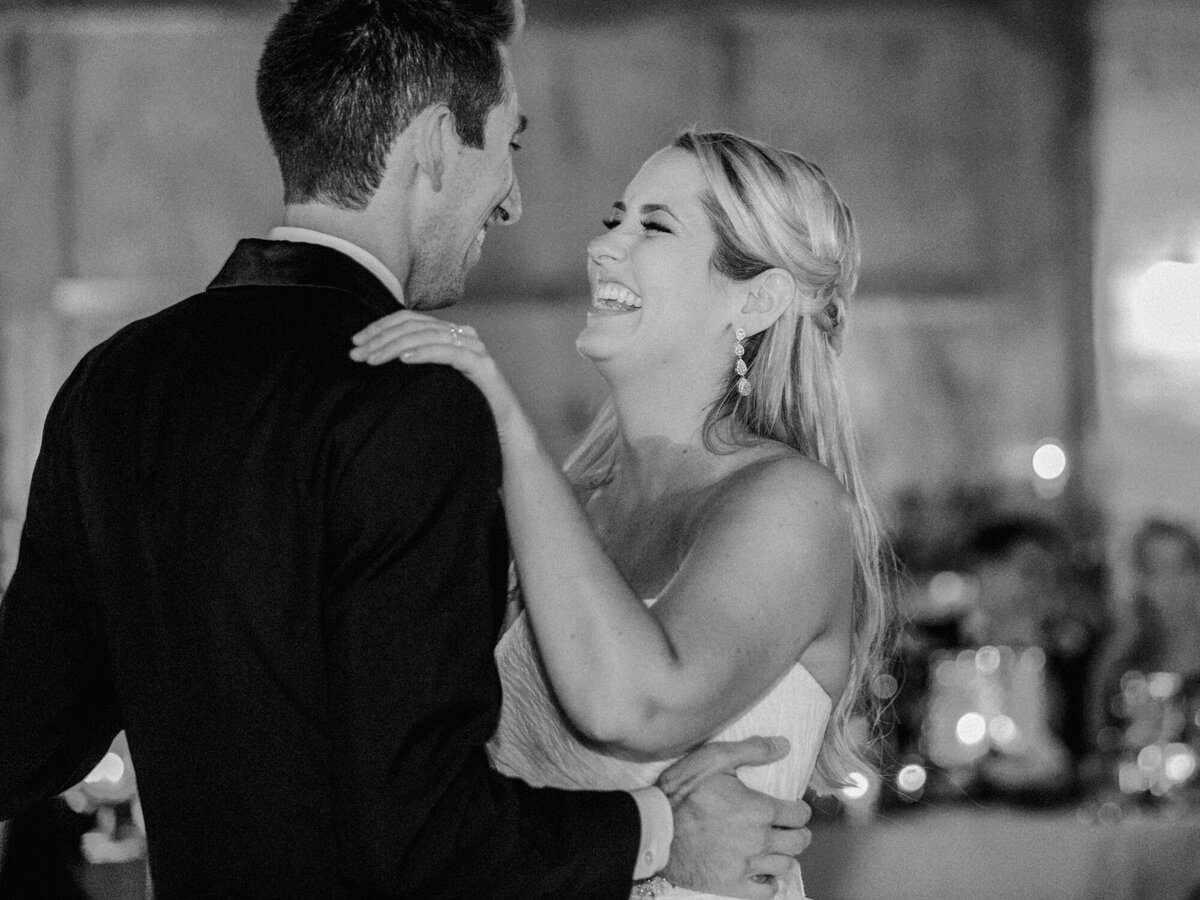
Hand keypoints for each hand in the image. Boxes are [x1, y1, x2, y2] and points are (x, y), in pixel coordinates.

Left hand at [350, 311, 526, 445]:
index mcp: (449, 334)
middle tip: (356, 353)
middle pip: (414, 325)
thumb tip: (377, 361)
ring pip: (428, 336)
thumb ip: (415, 366)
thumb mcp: (433, 382)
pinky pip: (449, 352)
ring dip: (396, 346)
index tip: (356, 342)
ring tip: (373, 359)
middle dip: (381, 337)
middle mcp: (462, 334)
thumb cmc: (466, 407)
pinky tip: (404, 359)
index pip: (409, 319)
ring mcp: (474, 347)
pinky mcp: (481, 365)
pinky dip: (424, 353)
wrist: (502, 429)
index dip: (380, 327)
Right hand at [657, 736, 810, 898]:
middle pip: (798, 842)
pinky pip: (765, 892)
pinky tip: (762, 872)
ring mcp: (745, 866)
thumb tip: (784, 745)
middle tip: (789, 828)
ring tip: (774, 848)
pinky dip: (769, 883)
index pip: (799, 815)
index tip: (794, 808)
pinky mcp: (731, 885)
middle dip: (798, 833)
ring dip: (784, 855)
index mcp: (759, 810)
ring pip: (784, 866)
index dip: (800, 810)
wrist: (653, 826)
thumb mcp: (714, 758)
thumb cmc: (682, 791)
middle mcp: (758, 840)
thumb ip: (752, 750)